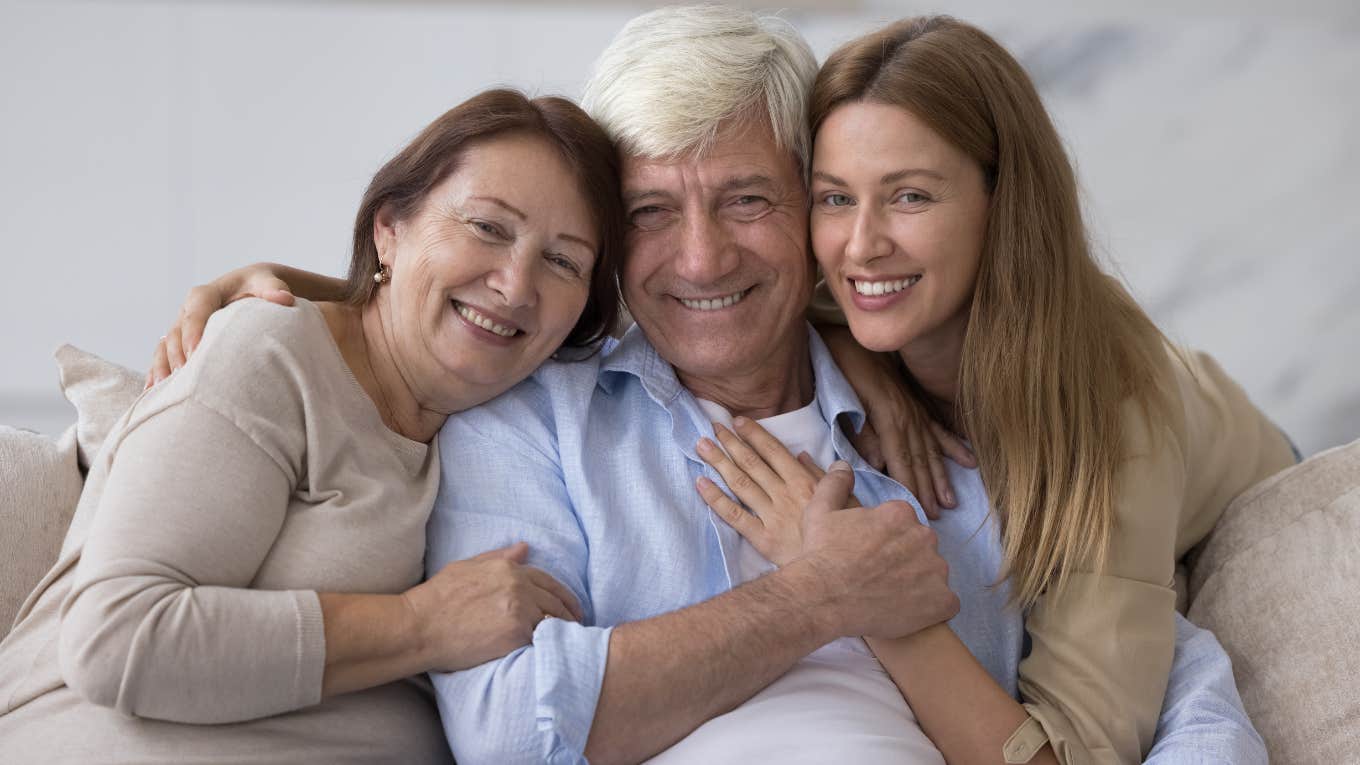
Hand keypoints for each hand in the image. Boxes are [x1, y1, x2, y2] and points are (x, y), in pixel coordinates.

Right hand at [146, 263, 295, 387]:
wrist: (251, 290)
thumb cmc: (260, 288)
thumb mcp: (268, 284)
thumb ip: (274, 290)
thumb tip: (285, 298)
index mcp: (207, 293)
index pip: (197, 309)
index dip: (194, 330)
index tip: (196, 352)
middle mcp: (189, 310)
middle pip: (177, 330)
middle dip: (178, 353)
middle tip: (183, 376)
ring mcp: (182, 326)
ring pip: (166, 345)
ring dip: (164, 365)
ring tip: (165, 387)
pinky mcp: (181, 341)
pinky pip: (163, 356)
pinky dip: (157, 372)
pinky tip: (153, 392)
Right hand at [401, 542, 582, 672]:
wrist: (420, 627)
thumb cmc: (437, 598)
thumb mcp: (467, 567)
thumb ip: (499, 557)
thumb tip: (525, 548)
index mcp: (507, 568)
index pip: (547, 580)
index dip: (563, 595)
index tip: (572, 606)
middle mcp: (518, 585)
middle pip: (555, 600)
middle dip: (569, 613)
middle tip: (577, 624)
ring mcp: (519, 610)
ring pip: (552, 620)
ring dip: (562, 630)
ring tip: (568, 640)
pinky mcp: (515, 634)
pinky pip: (541, 639)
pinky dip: (549, 644)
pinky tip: (554, 650)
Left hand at [695, 417, 858, 565]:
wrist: (838, 572)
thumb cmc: (844, 536)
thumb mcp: (845, 500)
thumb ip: (823, 476)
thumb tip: (802, 454)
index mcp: (803, 482)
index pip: (773, 451)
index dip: (754, 434)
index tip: (737, 421)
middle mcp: (784, 494)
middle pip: (752, 463)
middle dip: (731, 443)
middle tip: (713, 426)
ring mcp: (771, 516)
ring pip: (740, 483)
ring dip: (719, 462)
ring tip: (701, 446)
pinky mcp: (762, 539)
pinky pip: (735, 516)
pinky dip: (716, 499)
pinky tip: (701, 483)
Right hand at [792, 464, 959, 639]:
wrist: (822, 597)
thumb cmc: (821, 554)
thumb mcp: (821, 510)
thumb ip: (836, 483)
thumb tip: (844, 465)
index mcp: (901, 514)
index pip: (903, 525)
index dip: (886, 542)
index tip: (870, 554)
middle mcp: (924, 537)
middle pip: (920, 548)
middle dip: (904, 560)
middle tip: (878, 577)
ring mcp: (936, 571)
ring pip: (933, 575)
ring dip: (917, 584)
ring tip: (889, 596)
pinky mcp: (942, 601)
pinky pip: (945, 604)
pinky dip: (930, 609)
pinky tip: (906, 611)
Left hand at [818, 324, 974, 517]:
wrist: (849, 339)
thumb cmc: (842, 370)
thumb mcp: (846, 400)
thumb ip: (863, 432)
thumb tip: (879, 463)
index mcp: (889, 418)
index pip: (902, 461)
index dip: (911, 486)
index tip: (920, 509)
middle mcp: (908, 416)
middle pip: (920, 459)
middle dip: (928, 489)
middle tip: (936, 516)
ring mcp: (914, 410)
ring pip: (931, 448)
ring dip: (941, 476)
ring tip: (952, 501)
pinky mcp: (915, 403)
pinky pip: (938, 428)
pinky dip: (953, 445)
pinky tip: (968, 460)